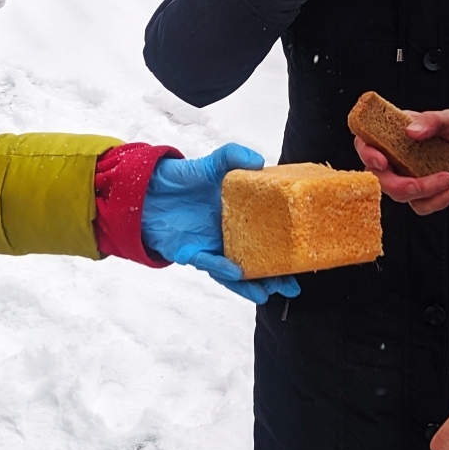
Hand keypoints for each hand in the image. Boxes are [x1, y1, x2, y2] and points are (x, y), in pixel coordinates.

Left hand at [143, 144, 302, 304]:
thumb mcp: (211, 164)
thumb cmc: (183, 179)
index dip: (281, 251)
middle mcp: (227, 236)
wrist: (147, 188)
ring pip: (233, 271)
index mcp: (238, 218)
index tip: (301, 261)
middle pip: (254, 261)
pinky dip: (220, 268)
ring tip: (267, 292)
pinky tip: (236, 272)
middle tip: (290, 286)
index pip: (266, 238)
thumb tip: (259, 160)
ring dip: (249, 283)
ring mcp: (209, 246)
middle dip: (272, 277)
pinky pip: (207, 262)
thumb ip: (233, 157)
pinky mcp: (189, 251)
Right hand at [354, 108, 448, 215]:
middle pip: (378, 176)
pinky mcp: (421, 194)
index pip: (366, 141)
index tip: (382, 161)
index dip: (367, 152)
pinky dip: (435, 202)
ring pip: (398, 194)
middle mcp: (396, 156)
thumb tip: (411, 131)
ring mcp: (407, 176)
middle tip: (417, 184)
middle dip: (397, 184)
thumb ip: (431, 121)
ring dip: (423, 192)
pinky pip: (418, 206)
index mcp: (396, 133)